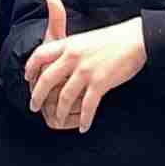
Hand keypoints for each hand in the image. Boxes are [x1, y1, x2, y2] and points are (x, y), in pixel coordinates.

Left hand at [23, 0, 148, 132]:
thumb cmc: (113, 38)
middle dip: (38, 96)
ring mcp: (86, 71)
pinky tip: (83, 127)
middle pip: (47, 79)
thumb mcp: (86, 38)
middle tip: (34, 106)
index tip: (28, 78)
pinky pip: (88, 106)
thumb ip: (70, 47)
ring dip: (60, 112)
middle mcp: (73, 57)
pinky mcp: (100, 83)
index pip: (40, 54)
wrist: (137, 39)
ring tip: (58, 120)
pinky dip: (84, 119)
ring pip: (65, 97)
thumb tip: (60, 56)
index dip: (31, 67)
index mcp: (69, 44)